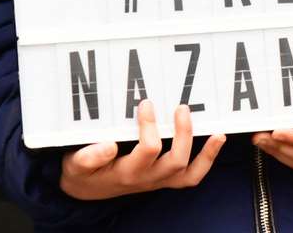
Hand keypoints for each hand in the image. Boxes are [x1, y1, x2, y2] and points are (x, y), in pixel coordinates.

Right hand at [59, 101, 225, 200]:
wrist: (85, 188)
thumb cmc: (83, 170)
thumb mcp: (76, 164)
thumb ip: (88, 157)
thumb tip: (108, 145)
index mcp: (126, 172)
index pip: (147, 150)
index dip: (150, 127)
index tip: (146, 104)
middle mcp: (146, 179)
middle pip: (175, 161)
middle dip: (182, 133)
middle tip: (181, 107)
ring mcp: (159, 180)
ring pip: (189, 173)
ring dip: (205, 152)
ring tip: (217, 132)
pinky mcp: (166, 178)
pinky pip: (192, 175)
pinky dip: (207, 159)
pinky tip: (217, 139)